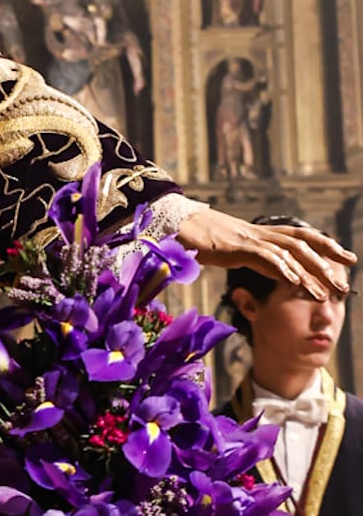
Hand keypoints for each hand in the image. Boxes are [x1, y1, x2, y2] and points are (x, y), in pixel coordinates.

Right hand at [175, 206, 353, 299]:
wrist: (170, 225)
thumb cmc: (194, 238)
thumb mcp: (229, 250)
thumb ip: (252, 259)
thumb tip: (271, 271)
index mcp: (258, 234)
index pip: (299, 237)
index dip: (324, 246)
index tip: (346, 258)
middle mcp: (258, 233)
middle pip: (302, 242)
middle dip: (327, 259)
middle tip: (347, 278)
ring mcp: (246, 238)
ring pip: (288, 251)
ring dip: (310, 271)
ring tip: (327, 291)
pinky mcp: (233, 246)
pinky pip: (263, 257)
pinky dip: (281, 269)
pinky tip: (295, 284)